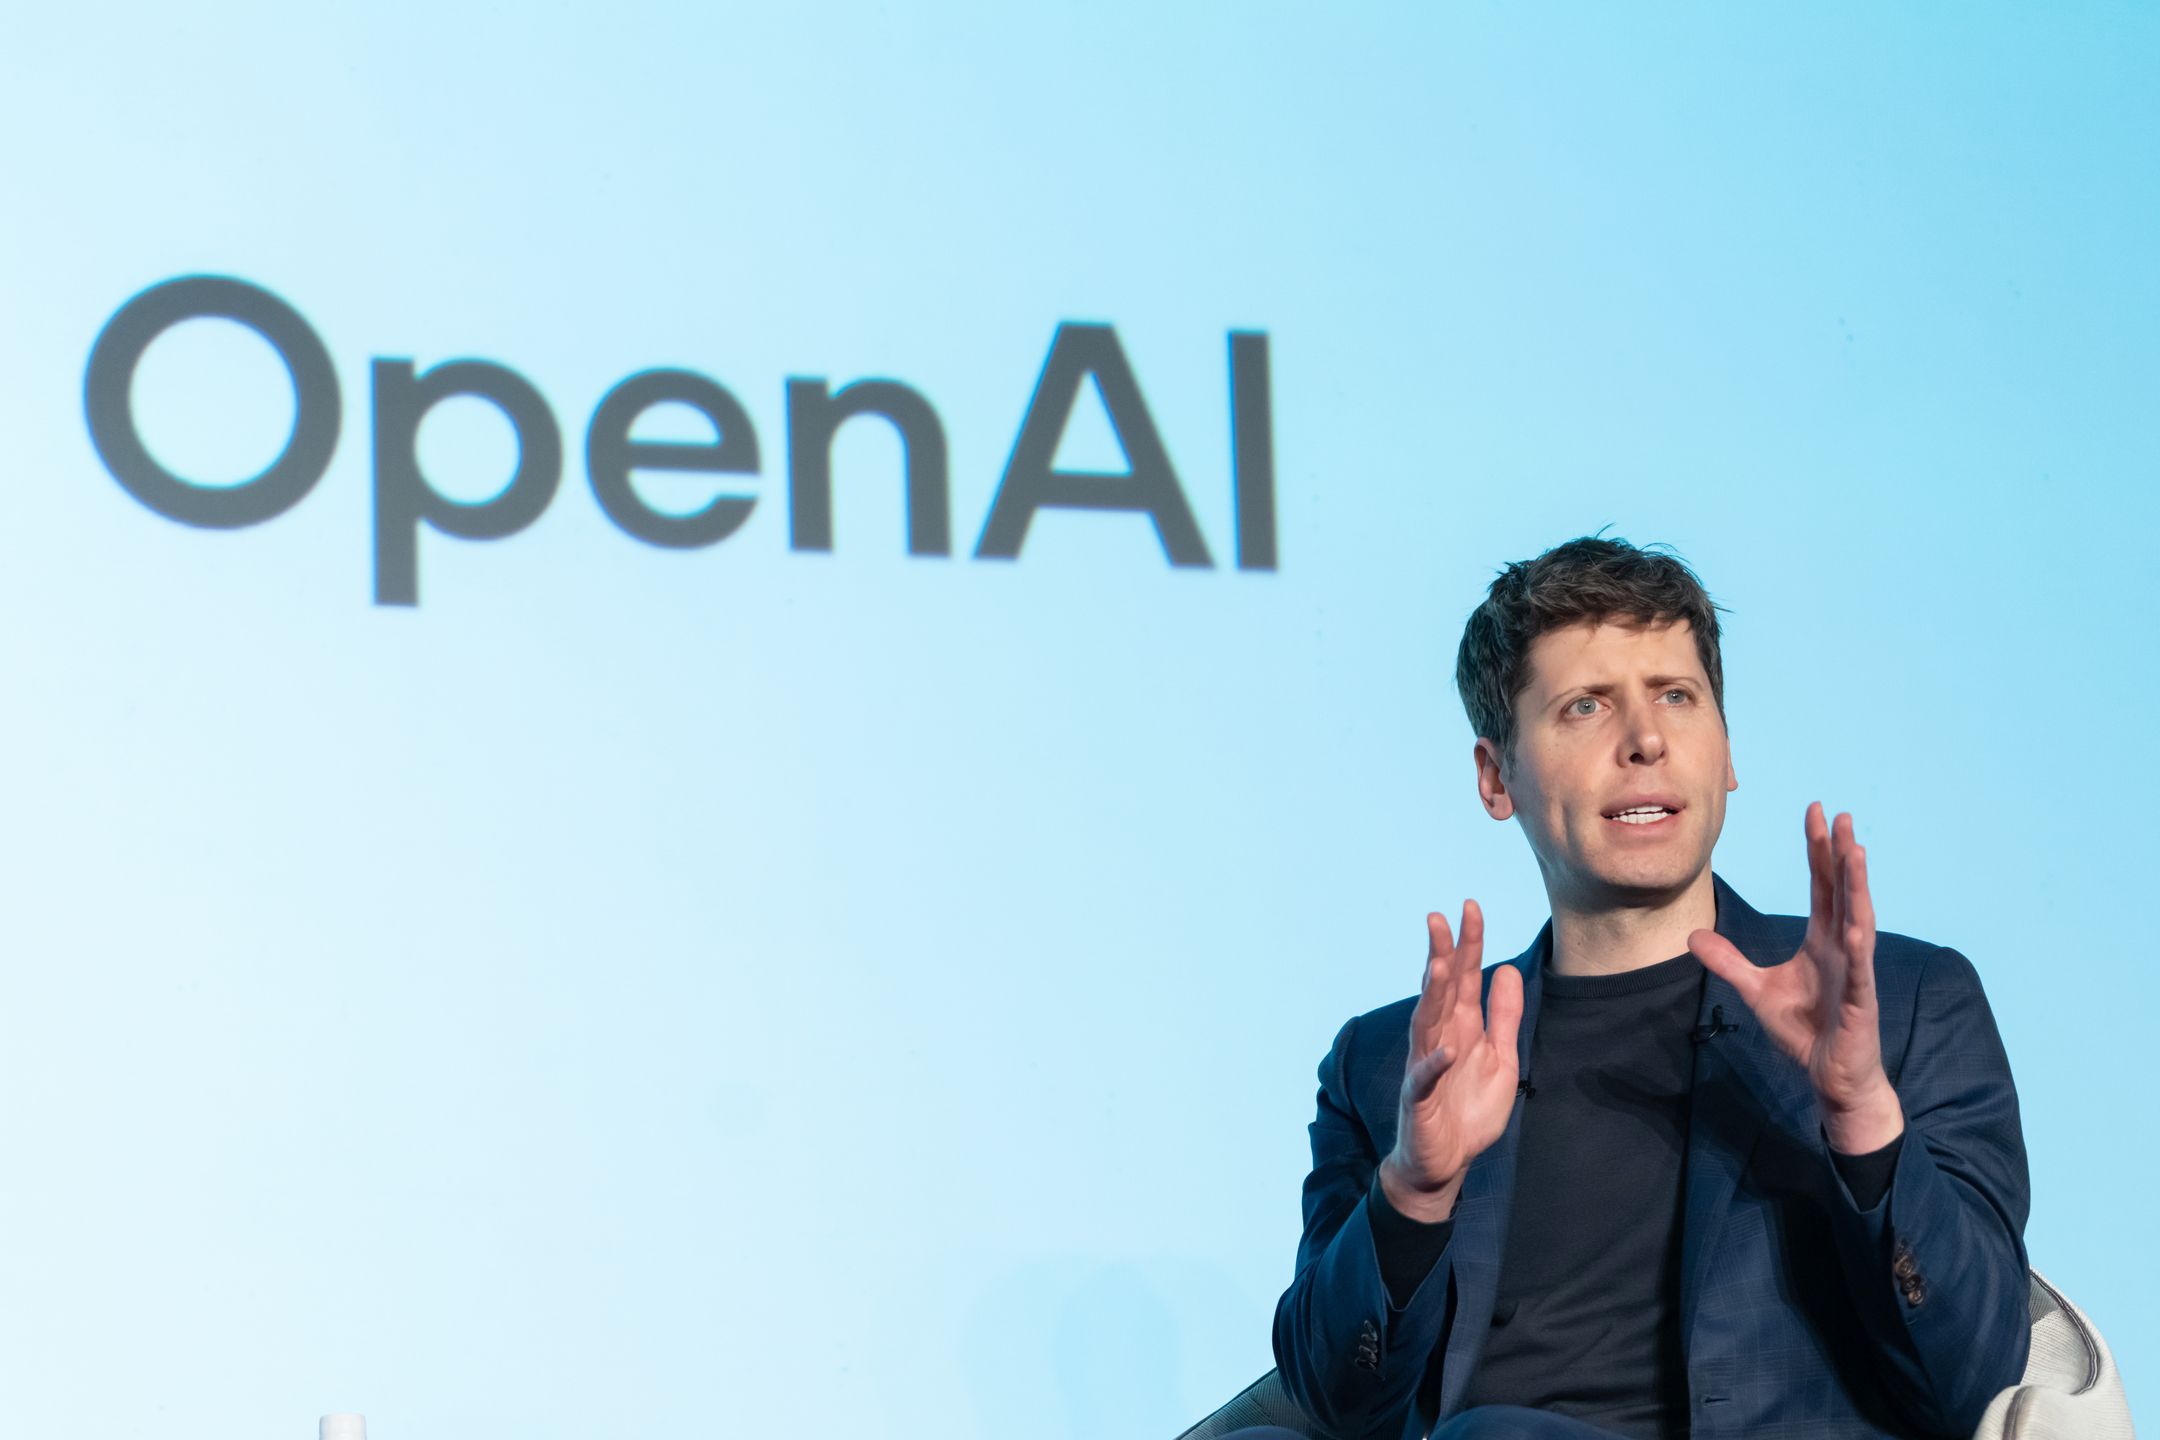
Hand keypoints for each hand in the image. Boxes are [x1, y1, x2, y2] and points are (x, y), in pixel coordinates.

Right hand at [1378, 901, 1525, 1222]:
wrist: (1446, 1161)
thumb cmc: (1468, 1109)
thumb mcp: (1500, 1058)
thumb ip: (1503, 1016)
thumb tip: (1506, 969)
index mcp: (1461, 1027)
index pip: (1464, 977)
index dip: (1468, 944)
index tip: (1471, 907)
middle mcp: (1440, 1038)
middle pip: (1440, 990)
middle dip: (1441, 955)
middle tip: (1440, 918)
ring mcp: (1425, 1066)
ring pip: (1426, 1023)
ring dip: (1432, 996)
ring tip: (1438, 966)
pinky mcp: (1420, 1098)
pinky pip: (1425, 1077)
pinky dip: (1435, 1063)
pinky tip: (1446, 1049)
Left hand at [1688, 803, 1904, 1153]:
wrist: (1830, 1076)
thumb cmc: (1805, 1032)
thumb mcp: (1755, 990)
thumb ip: (1728, 961)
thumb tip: (1693, 935)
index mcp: (1822, 940)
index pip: (1822, 885)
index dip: (1818, 849)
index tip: (1815, 811)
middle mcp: (1842, 947)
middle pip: (1843, 891)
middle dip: (1840, 853)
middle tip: (1838, 814)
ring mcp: (1855, 971)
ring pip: (1858, 918)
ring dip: (1857, 886)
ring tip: (1854, 850)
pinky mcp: (1859, 999)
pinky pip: (1859, 966)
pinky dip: (1857, 942)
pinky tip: (1853, 921)